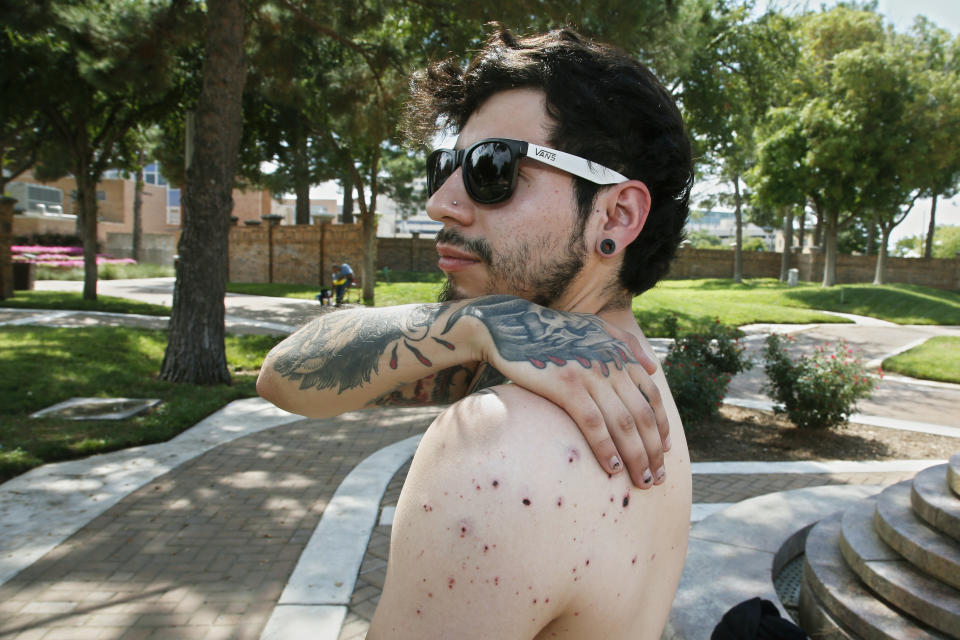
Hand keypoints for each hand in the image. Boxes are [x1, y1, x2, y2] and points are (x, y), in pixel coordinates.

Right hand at [443, 296, 669, 488]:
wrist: (512, 326)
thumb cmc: (551, 331)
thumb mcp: (594, 326)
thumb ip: (626, 343)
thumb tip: (652, 368)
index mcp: (619, 354)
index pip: (651, 396)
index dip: (661, 426)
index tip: (663, 451)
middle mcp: (610, 365)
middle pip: (642, 416)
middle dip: (653, 450)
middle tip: (657, 477)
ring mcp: (590, 375)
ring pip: (623, 423)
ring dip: (636, 456)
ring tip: (642, 481)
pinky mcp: (567, 386)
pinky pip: (593, 423)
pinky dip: (606, 448)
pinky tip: (613, 469)